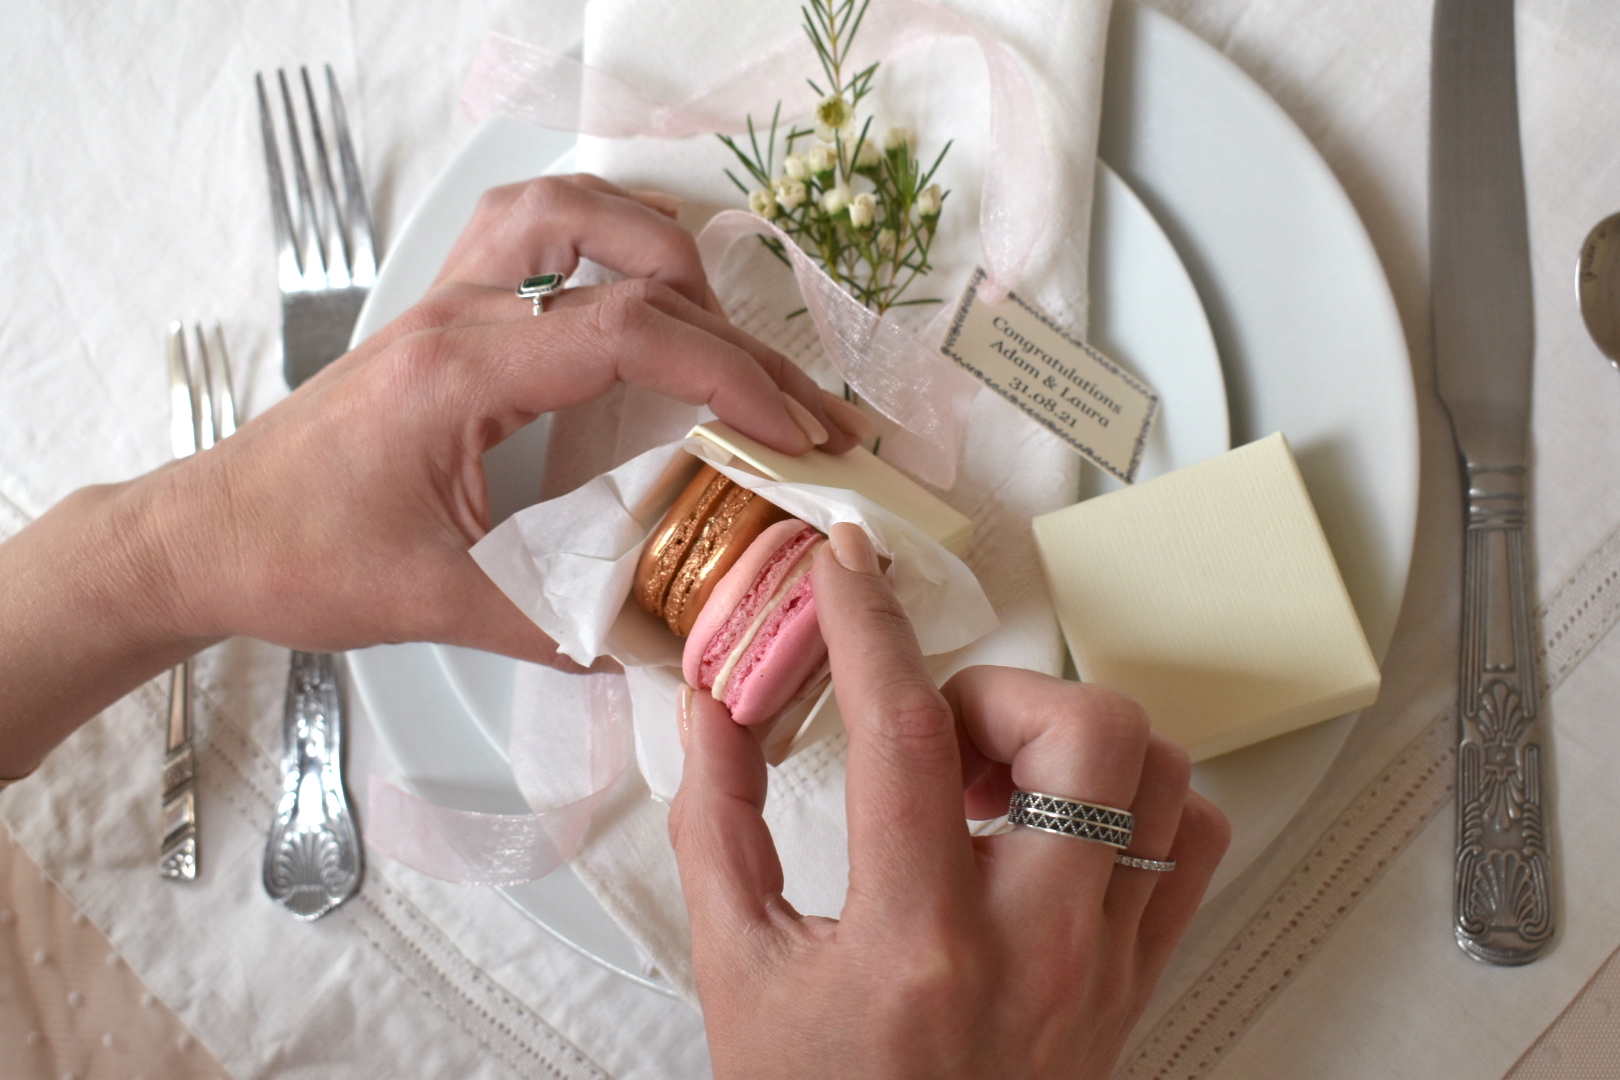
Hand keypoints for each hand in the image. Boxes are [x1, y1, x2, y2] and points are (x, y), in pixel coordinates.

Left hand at [0, 173, 873, 772]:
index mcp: (460, 373)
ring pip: (571, 208)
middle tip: (792, 397)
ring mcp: (450, 302)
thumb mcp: (438, 605)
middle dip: (729, 324)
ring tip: (729, 325)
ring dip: (664, 249)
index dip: (730, 373)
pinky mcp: (448, 317)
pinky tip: (646, 294)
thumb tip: (661, 644)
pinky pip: (537, 231)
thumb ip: (558, 624)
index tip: (797, 430)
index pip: (625, 331)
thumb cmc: (297, 559)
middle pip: (620, 257)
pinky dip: (609, 242)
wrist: (206, 534)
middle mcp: (460, 314)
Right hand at [670, 523, 1229, 1078]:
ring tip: (993, 783)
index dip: (867, 624)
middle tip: (937, 736)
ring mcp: (1104, 970)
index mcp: (913, 944)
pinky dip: (1140, 802)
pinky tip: (1059, 830)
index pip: (904, 735)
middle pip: (1085, 733)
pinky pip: (1196, 845)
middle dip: (999, 695)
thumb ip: (718, 825)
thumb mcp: (737, 970)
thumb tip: (713, 706)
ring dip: (1071, 740)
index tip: (846, 564)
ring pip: (1161, 774)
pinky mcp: (1140, 986)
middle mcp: (1032, 952)